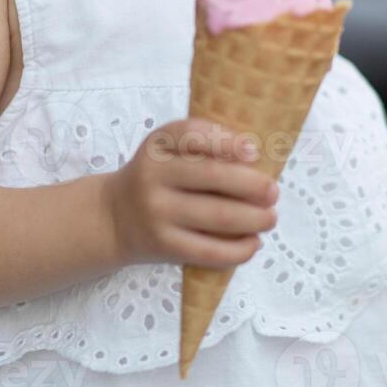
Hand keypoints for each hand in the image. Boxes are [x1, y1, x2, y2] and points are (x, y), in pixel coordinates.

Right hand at [103, 118, 279, 269]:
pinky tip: (253, 244)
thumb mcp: (166, 152)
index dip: (225, 141)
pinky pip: (209, 251)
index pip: (190, 134)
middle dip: (252, 185)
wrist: (113, 218)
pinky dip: (239, 250)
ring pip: (217, 216)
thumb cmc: (156, 179)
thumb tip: (255, 159)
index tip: (252, 151)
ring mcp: (157, 213)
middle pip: (212, 177)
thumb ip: (202, 146)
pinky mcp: (164, 246)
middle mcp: (153, 176)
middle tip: (273, 192)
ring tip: (270, 218)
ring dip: (254, 219)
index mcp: (157, 146)